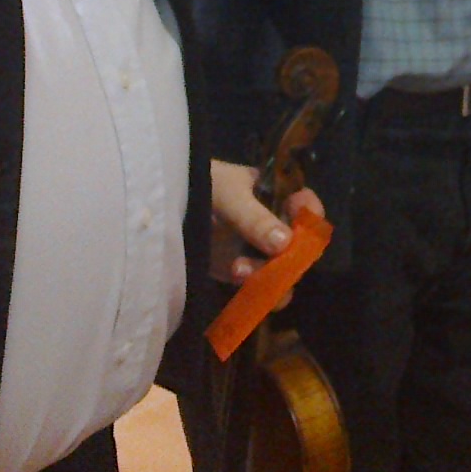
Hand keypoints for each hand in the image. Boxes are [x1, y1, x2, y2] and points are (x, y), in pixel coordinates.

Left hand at [209, 158, 324, 289]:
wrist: (159, 201)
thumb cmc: (199, 182)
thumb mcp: (228, 194)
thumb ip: (255, 218)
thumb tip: (285, 244)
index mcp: (275, 195)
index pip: (306, 206)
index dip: (311, 217)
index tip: (302, 229)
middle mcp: (271, 224)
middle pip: (297, 247)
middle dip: (287, 259)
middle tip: (273, 266)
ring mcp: (254, 249)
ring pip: (279, 271)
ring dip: (268, 278)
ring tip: (239, 272)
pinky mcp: (235, 270)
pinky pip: (254, 285)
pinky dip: (251, 290)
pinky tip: (233, 279)